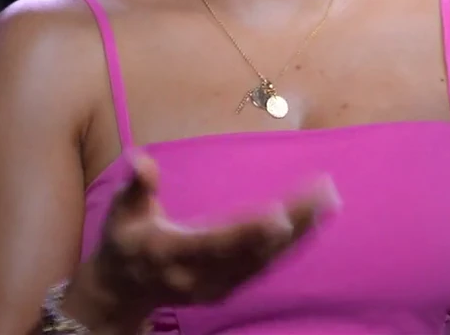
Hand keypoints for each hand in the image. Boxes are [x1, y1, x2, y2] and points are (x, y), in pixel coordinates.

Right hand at [66, 155, 339, 326]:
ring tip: (328, 200)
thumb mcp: (121, 213)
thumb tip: (140, 158)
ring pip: (266, 260)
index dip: (248, 233)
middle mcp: (199, 277)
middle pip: (253, 251)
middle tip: (324, 194)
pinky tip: (314, 222)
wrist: (123, 291)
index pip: (216, 245)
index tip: (280, 216)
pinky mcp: (229, 289)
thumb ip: (137, 186)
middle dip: (292, 224)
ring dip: (300, 232)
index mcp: (171, 255)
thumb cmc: (124, 241)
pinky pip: (266, 266)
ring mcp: (216, 287)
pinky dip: (292, 244)